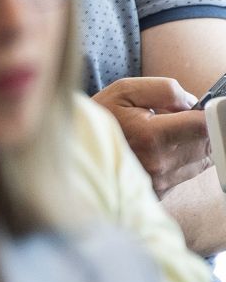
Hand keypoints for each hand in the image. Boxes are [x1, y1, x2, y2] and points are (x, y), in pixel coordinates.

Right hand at [92, 77, 210, 195]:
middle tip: (178, 116)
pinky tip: (164, 147)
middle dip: (199, 126)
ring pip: (203, 159)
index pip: (204, 126)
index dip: (207, 113)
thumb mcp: (124, 90)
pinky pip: (190, 173)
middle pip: (208, 143)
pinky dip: (185, 158)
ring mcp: (161, 181)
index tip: (201, 107)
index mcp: (152, 136)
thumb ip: (164, 89)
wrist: (74, 148)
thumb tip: (192, 102)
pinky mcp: (160, 191)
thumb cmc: (98, 116)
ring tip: (169, 132)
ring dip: (194, 143)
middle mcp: (160, 163)